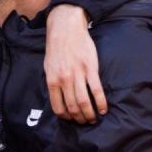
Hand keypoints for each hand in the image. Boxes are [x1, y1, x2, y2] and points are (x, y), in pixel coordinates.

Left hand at [44, 5, 106, 123]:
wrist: (66, 29)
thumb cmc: (56, 48)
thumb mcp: (48, 66)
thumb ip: (53, 82)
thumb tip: (58, 99)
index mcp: (52, 80)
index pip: (58, 107)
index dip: (66, 117)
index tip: (71, 120)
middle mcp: (64, 79)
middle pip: (73, 107)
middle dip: (79, 118)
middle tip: (85, 122)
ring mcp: (78, 74)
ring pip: (85, 101)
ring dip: (90, 114)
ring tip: (94, 118)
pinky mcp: (90, 68)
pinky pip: (96, 90)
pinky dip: (100, 102)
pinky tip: (103, 109)